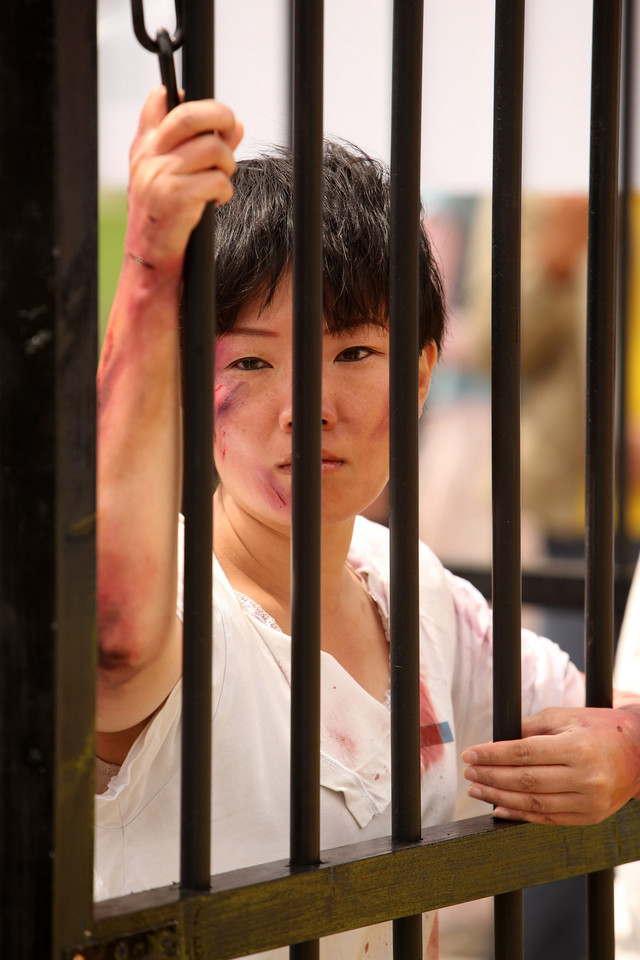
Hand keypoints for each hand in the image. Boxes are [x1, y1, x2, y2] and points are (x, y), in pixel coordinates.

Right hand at [125, 87, 242, 271]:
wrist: (150, 261)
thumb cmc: (166, 219)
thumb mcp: (175, 178)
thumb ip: (204, 148)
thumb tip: (237, 126)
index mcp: (145, 147)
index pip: (160, 101)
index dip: (188, 98)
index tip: (206, 118)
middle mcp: (149, 157)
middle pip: (190, 114)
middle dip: (220, 117)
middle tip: (230, 133)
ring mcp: (160, 176)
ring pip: (212, 148)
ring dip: (227, 165)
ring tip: (220, 181)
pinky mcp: (175, 197)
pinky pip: (217, 180)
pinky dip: (224, 192)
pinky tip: (216, 202)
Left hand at [461, 705, 639, 824]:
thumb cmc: (597, 728)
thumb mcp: (565, 717)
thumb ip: (530, 728)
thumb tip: (494, 742)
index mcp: (577, 748)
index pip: (524, 753)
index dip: (493, 755)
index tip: (470, 754)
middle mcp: (585, 778)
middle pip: (526, 781)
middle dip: (491, 777)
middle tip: (468, 772)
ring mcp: (589, 802)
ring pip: (534, 805)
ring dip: (499, 798)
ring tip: (476, 789)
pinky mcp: (590, 818)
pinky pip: (549, 820)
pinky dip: (520, 816)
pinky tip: (499, 808)